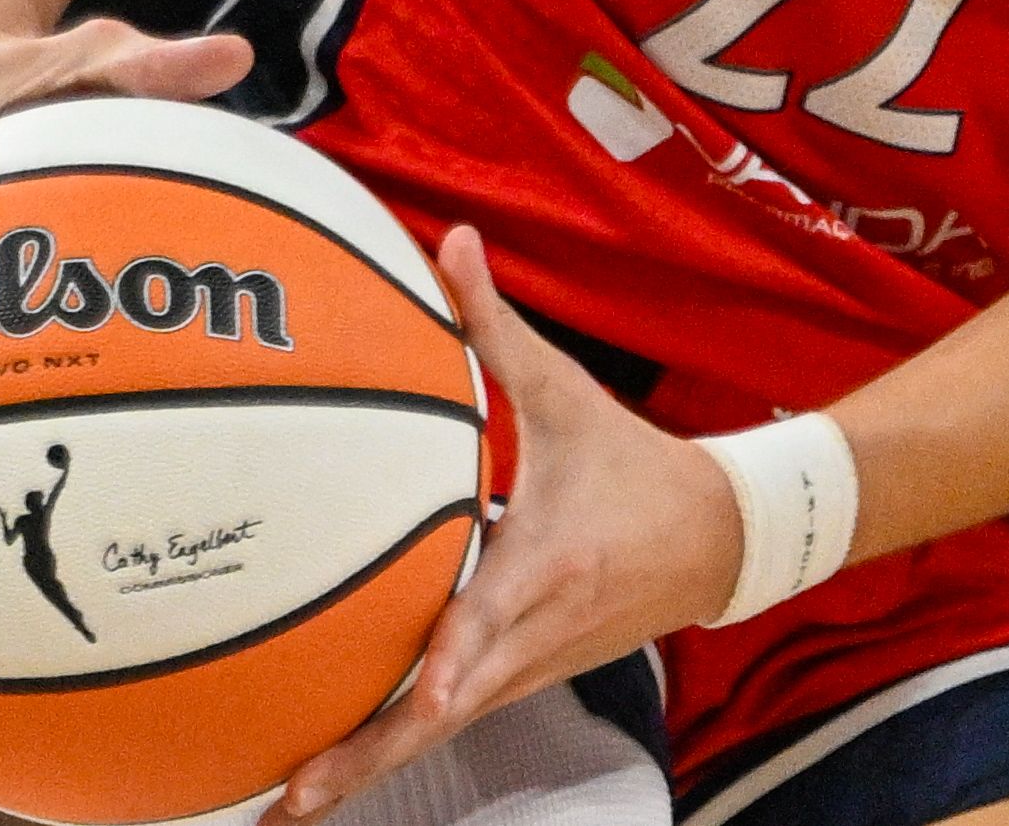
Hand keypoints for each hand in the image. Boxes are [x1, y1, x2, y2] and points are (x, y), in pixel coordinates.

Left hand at [269, 228, 742, 821]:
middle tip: (289, 799)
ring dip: (365, 768)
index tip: (414, 695)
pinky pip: (447, 723)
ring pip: (438, 734)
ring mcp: (525, 671)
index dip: (449, 666)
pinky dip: (390, 748)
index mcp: (543, 568)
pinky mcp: (520, 682)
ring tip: (287, 806)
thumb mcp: (568, 394)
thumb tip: (449, 239)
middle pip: (441, 716)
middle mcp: (530, 637)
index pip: (488, 627)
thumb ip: (496, 326)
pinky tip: (330, 769)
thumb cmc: (636, 467)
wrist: (721, 539)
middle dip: (364, 759)